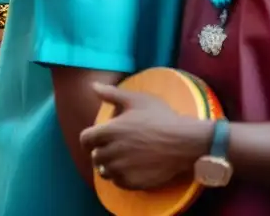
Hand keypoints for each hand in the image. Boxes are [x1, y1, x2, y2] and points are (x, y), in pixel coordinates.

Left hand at [80, 83, 213, 190]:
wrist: (184, 142)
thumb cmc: (160, 117)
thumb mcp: (136, 99)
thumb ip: (111, 94)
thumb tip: (92, 86)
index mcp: (110, 131)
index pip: (85, 140)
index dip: (89, 140)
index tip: (96, 140)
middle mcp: (112, 151)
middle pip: (95, 157)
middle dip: (101, 152)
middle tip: (113, 148)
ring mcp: (123, 169)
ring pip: (105, 172)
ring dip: (109, 166)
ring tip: (120, 160)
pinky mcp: (134, 182)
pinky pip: (118, 183)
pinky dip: (120, 177)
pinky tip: (131, 169)